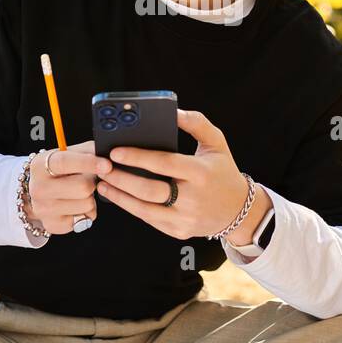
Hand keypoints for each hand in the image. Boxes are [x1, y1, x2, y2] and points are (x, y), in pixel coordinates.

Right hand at [27, 140, 112, 234]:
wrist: (40, 193)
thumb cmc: (59, 171)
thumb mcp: (68, 154)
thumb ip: (87, 151)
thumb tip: (108, 152)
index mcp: (40, 165)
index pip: (65, 162)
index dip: (89, 163)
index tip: (107, 165)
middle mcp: (38, 188)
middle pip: (82, 187)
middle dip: (92, 182)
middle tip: (87, 179)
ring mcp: (44, 210)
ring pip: (87, 204)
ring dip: (91, 198)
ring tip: (80, 193)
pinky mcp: (53, 225)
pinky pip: (86, 219)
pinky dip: (87, 212)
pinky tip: (76, 205)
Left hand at [94, 108, 265, 240]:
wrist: (239, 211)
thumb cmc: (223, 171)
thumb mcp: (216, 143)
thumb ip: (196, 123)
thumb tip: (173, 111)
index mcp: (200, 172)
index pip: (163, 163)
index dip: (137, 157)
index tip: (115, 151)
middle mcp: (192, 198)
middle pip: (149, 190)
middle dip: (121, 178)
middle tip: (103, 168)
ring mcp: (185, 218)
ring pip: (144, 209)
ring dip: (120, 196)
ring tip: (103, 183)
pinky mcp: (178, 231)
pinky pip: (149, 219)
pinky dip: (131, 207)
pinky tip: (119, 196)